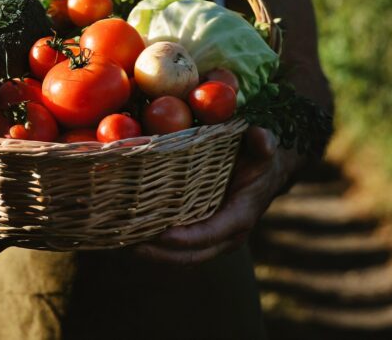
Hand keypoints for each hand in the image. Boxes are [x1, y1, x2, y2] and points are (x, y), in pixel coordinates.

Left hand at [134, 126, 288, 264]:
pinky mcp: (203, 234)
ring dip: (154, 254)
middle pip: (191, 254)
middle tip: (130, 246)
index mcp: (240, 216)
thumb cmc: (260, 160)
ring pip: (183, 256)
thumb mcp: (263, 150)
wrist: (267, 173)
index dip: (186, 238)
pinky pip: (180, 248)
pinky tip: (133, 236)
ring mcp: (214, 238)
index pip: (210, 234)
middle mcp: (227, 235)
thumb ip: (262, 144)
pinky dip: (157, 246)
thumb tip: (259, 135)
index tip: (161, 236)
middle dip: (161, 254)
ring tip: (124, 244)